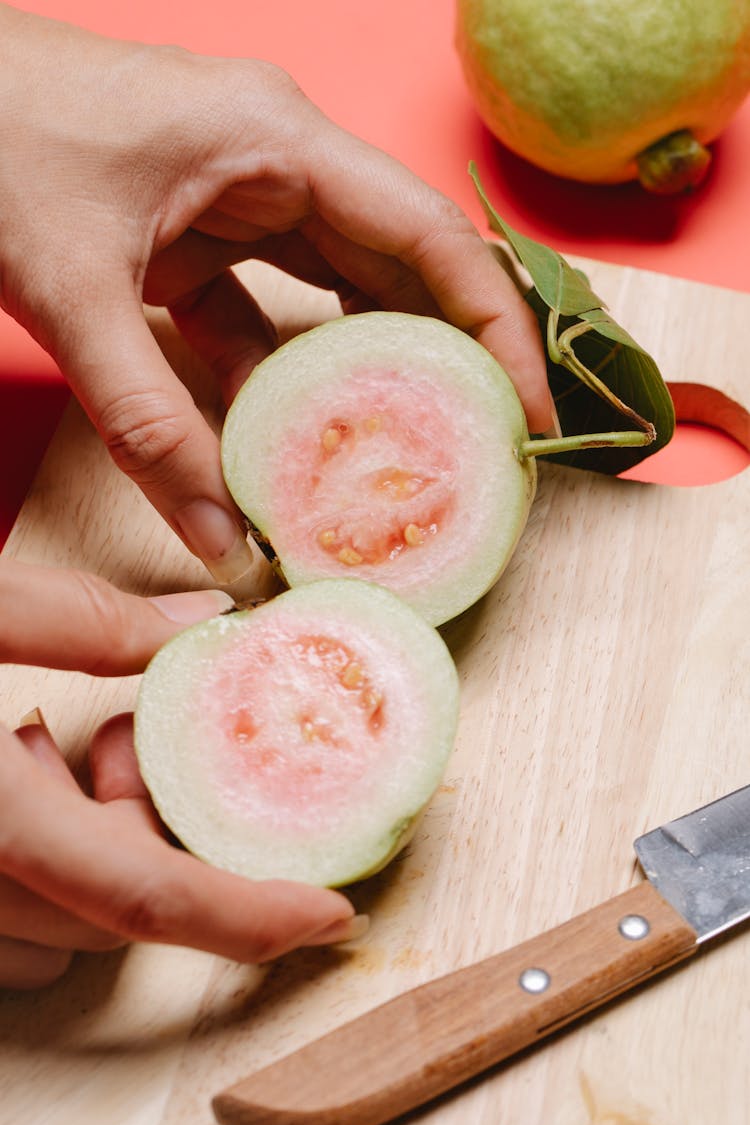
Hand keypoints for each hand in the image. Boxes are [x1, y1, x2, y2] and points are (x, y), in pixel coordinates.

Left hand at [0, 5, 550, 583]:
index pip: (430, 239)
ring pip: (340, 289)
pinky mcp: (196, 229)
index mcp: (277, 141)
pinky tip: (289, 438)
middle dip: (446, 358)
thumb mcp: (74, 292)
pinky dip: (278, 373)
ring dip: (367, 370)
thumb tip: (222, 540)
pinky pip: (264, 307)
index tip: (532, 410)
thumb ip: (150, 426)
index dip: (497, 329)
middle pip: (401, 267)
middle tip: (482, 448)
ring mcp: (238, 192)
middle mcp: (278, 159)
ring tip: (407, 455)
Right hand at [0, 559, 359, 989]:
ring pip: (60, 926)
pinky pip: (10, 918)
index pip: (146, 895)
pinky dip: (43, 866)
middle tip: (133, 737)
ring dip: (99, 851)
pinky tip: (20, 775)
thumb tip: (198, 619)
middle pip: (114, 913)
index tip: (330, 910)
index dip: (252, 913)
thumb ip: (80, 620)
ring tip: (60, 748)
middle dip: (160, 833)